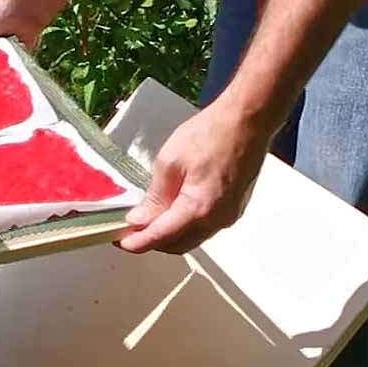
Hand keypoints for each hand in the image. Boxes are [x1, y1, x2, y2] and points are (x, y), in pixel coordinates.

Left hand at [118, 101, 269, 254]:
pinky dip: (186, 226)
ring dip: (170, 235)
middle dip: (153, 241)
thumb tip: (140, 220)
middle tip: (130, 229)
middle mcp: (217, 220)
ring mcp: (229, 216)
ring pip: (192, 238)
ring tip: (148, 218)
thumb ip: (154, 197)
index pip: (161, 237)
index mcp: (199, 209)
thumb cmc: (210, 134)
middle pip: (178, 245)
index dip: (137, 242)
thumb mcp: (170, 162)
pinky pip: (205, 228)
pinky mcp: (234, 208)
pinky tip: (173, 211)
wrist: (247, 121)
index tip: (120, 241)